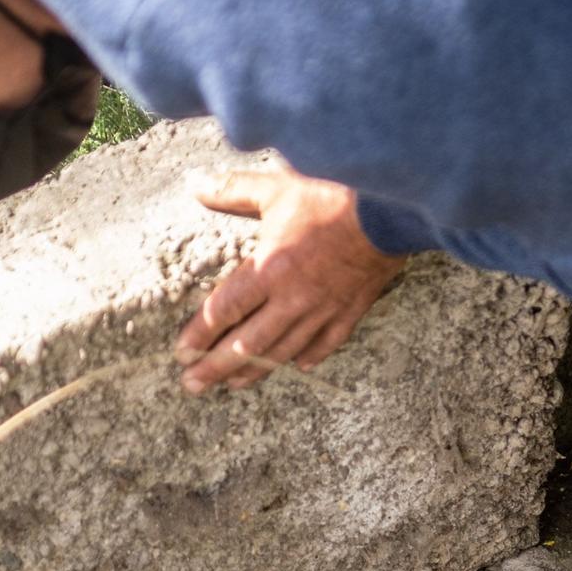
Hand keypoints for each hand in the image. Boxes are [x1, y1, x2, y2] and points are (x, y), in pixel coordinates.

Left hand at [177, 165, 403, 391]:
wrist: (390, 211)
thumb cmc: (333, 195)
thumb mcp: (277, 188)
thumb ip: (233, 191)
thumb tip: (194, 185)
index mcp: (269, 269)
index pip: (225, 311)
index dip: (199, 335)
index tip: (181, 353)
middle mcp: (291, 298)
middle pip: (247, 343)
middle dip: (216, 367)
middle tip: (192, 385)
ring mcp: (322, 310)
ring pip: (282, 351)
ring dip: (255, 370)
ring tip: (233, 385)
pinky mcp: (350, 311)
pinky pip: (327, 343)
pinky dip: (310, 356)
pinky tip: (297, 367)